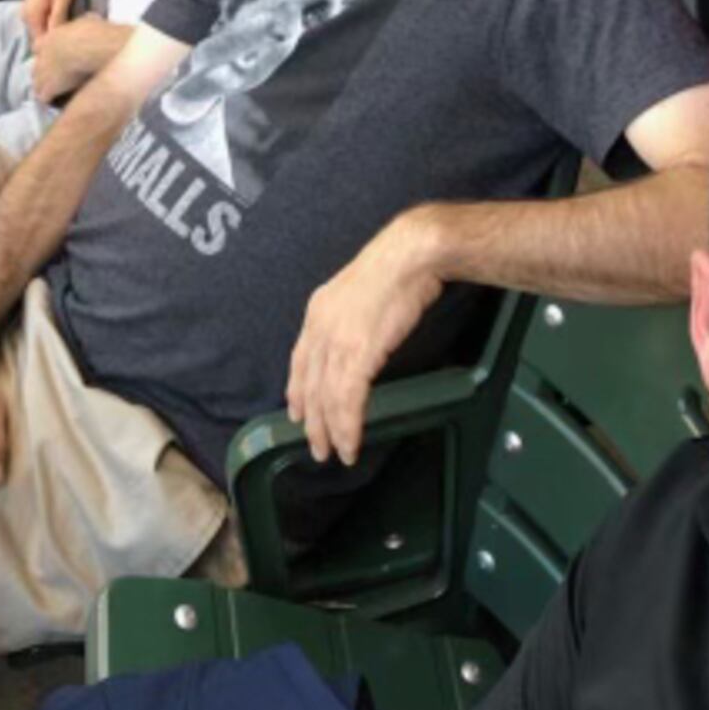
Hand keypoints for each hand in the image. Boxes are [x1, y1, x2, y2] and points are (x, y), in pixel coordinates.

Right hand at [23, 0, 83, 42]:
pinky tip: (71, 16)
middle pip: (43, 37)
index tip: (75, 45)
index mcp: (30, 15)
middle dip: (59, 39)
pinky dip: (58, 21)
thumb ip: (57, 20)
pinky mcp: (37, 5)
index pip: (42, 44)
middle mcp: (26, 14)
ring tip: (76, 25)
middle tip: (78, 34)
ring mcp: (31, 9)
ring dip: (60, 30)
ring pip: (46, 29)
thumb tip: (55, 41)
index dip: (58, 48)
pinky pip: (47, 20)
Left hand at [28, 14, 128, 103]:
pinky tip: (55, 101)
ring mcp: (44, 72)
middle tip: (55, 76)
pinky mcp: (50, 87)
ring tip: (54, 92)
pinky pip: (44, 96)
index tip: (53, 56)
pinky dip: (49, 99)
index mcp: (50, 38)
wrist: (91, 49)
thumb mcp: (88, 20)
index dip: (44, 52)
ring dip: (44, 87)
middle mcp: (43, 55)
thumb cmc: (93, 33)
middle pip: (35, 66)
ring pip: (36, 83)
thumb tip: (88, 20)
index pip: (37, 46)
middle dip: (43, 71)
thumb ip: (82, 24)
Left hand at [286, 211, 443, 464]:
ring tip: (336, 454)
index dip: (297, 390)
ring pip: (326, 398)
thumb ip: (350, 318)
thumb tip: (358, 339)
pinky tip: (351, 442)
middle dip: (312, 421)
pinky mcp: (357, 353)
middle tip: (317, 448)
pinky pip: (346, 400)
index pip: (300, 360)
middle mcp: (319, 328)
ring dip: (331, 431)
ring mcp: (337, 341)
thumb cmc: (397, 270)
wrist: (411, 255)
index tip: (297, 413)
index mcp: (317, 311)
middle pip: (309, 385)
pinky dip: (348, 426)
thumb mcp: (360, 292)